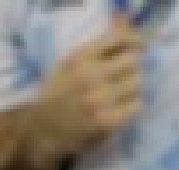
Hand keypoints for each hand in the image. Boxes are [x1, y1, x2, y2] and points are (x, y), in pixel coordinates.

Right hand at [30, 16, 143, 157]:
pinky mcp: (106, 121)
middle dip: (131, 69)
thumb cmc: (57, 94)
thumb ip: (98, 48)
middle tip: (122, 78)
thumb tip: (128, 28)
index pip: (118, 39)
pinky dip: (130, 107)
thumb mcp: (69, 64)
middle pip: (133, 62)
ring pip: (137, 84)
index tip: (137, 48)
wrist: (41, 131)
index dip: (132, 42)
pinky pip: (135, 106)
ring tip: (118, 96)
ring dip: (131, 89)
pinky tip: (117, 110)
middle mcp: (90, 75)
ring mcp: (99, 99)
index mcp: (79, 58)